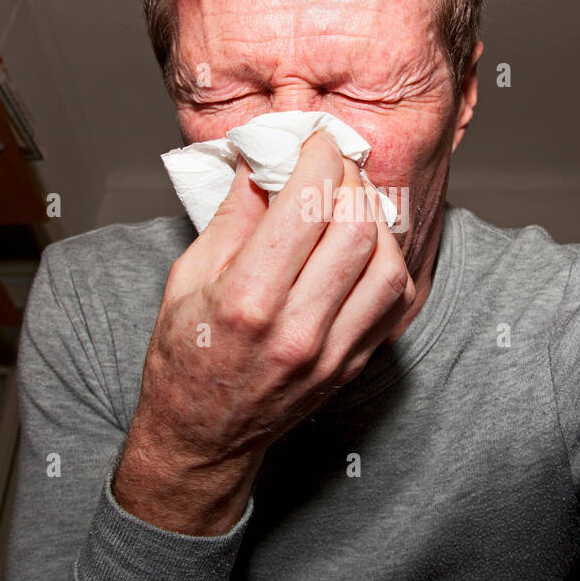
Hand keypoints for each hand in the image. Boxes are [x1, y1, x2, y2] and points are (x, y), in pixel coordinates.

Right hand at [114, 131, 414, 532]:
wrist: (202, 439)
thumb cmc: (184, 358)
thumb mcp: (187, 278)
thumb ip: (234, 214)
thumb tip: (266, 157)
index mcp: (247, 300)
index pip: (307, 207)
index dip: (319, 159)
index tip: (314, 141)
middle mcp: (297, 328)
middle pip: (356, 228)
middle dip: (350, 180)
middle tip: (334, 165)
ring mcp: (332, 352)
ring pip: (389, 263)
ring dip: (376, 219)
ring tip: (350, 202)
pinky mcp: (353, 364)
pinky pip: (395, 301)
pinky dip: (388, 260)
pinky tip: (364, 244)